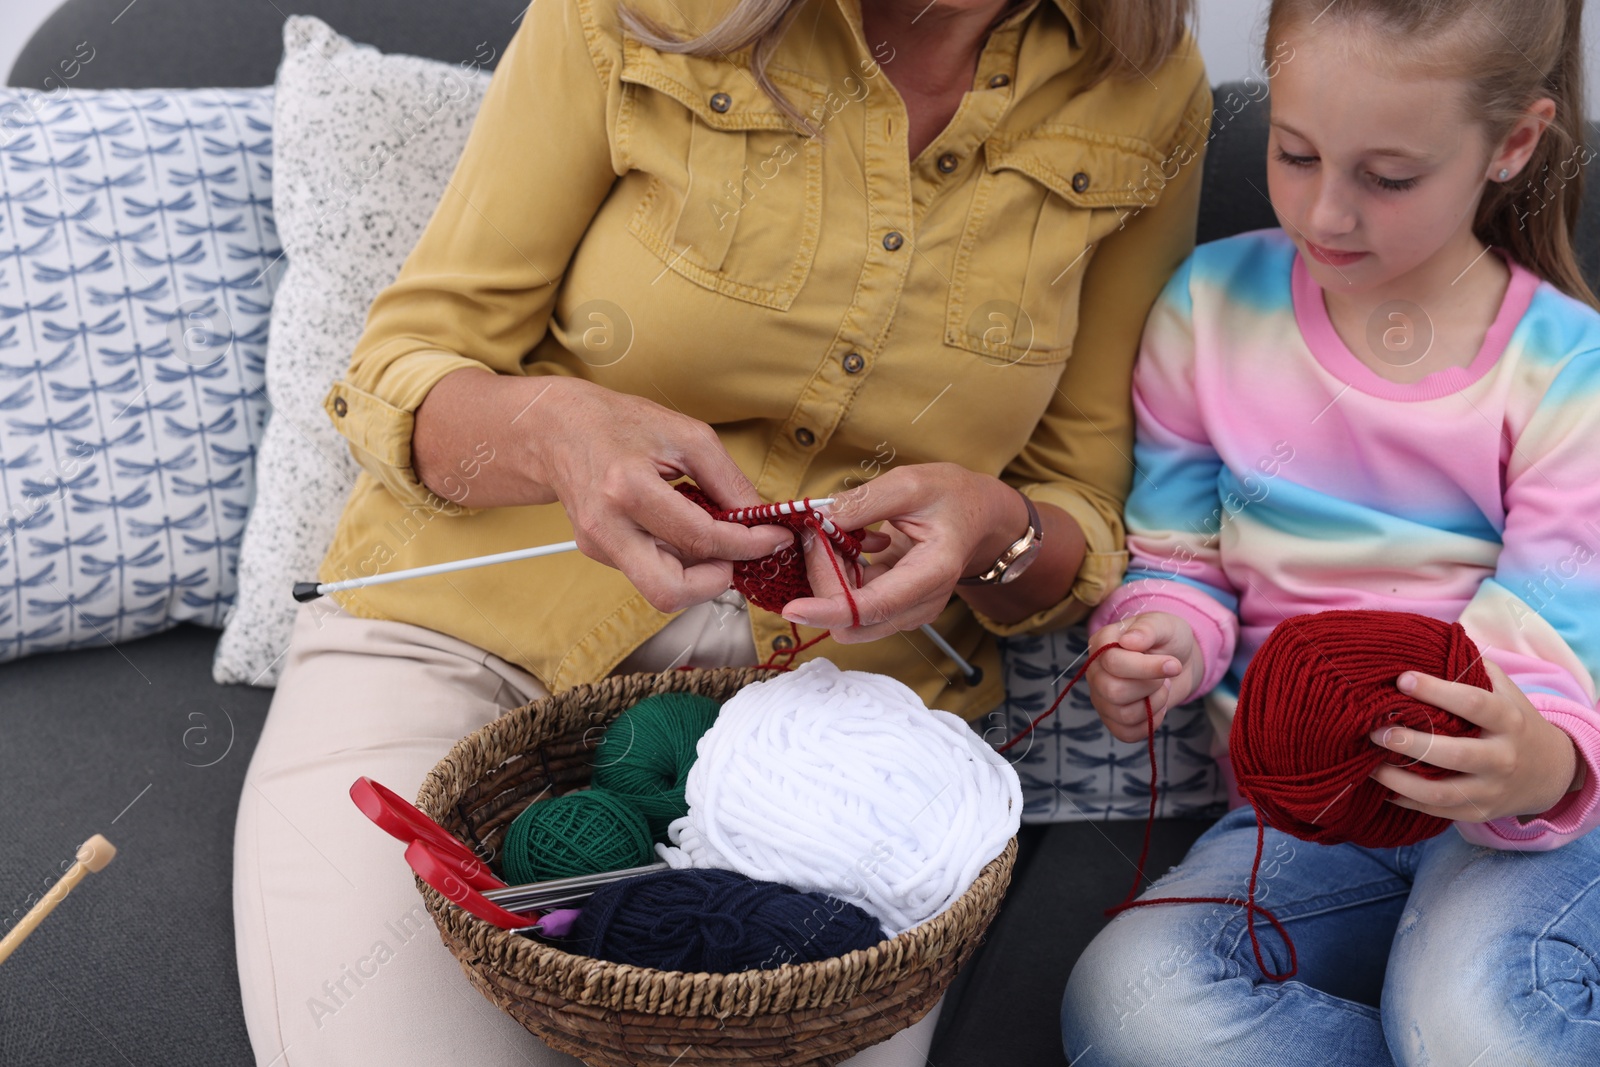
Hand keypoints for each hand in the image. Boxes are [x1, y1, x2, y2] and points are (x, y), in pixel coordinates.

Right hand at [414, 372, 790, 612]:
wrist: (557, 429)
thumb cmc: (619, 424)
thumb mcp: (687, 436)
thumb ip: (729, 481)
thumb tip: (760, 518)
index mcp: (628, 488)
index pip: (701, 538)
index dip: (748, 545)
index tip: (771, 538)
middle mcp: (607, 525)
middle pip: (669, 591)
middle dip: (715, 582)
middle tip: (736, 556)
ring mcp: (597, 545)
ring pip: (659, 590)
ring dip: (697, 573)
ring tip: (711, 540)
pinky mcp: (595, 552)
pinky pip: (647, 571)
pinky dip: (675, 560)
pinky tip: (679, 532)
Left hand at [776, 464, 1019, 642]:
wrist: (978, 514)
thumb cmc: (952, 496)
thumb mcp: (910, 483)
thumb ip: (862, 501)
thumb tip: (818, 521)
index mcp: (933, 572)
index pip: (873, 608)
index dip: (829, 610)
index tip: (793, 607)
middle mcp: (921, 603)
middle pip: (853, 620)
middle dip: (823, 583)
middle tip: (819, 534)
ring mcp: (909, 610)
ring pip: (848, 615)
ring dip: (829, 578)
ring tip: (839, 535)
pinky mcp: (895, 608)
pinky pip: (853, 605)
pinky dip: (839, 577)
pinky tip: (850, 546)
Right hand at [1085, 613, 1202, 741]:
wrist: (1179, 661)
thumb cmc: (1168, 640)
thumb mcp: (1164, 625)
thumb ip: (1148, 629)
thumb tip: (1129, 641)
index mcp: (1102, 643)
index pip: (1113, 663)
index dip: (1147, 668)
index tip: (1173, 664)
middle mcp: (1095, 671)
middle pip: (1113, 691)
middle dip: (1150, 686)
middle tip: (1164, 677)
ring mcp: (1101, 697)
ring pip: (1123, 714)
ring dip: (1154, 703)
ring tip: (1160, 688)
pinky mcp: (1112, 719)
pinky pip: (1126, 733)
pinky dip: (1150, 723)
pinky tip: (1156, 706)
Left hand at [1369, 659, 1584, 822]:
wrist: (1551, 770)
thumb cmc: (1513, 720)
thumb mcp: (1505, 690)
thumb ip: (1472, 667)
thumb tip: (1427, 641)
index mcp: (1509, 720)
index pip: (1474, 704)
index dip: (1437, 691)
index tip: (1402, 679)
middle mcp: (1502, 757)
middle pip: (1456, 754)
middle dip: (1412, 743)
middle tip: (1377, 731)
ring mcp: (1491, 789)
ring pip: (1443, 792)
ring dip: (1401, 780)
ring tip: (1370, 765)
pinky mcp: (1479, 812)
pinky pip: (1438, 812)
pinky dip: (1407, 802)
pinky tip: (1382, 788)